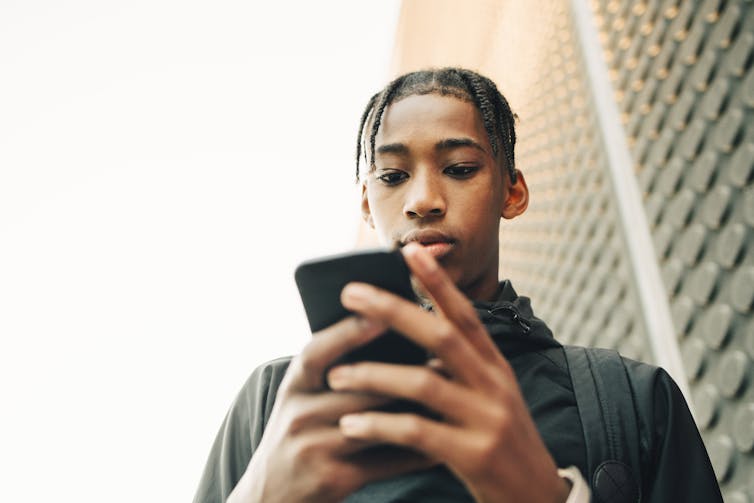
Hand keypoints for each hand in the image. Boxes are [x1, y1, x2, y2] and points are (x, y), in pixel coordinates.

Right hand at [227, 314, 434, 502]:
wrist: (271, 495)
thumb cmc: (300, 433)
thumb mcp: (302, 397)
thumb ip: (332, 369)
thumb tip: (385, 328)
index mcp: (294, 385)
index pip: (318, 351)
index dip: (349, 331)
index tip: (383, 313)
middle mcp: (299, 413)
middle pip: (356, 388)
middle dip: (402, 374)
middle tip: (444, 359)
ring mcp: (315, 448)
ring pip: (375, 423)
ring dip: (416, 411)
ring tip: (451, 396)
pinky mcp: (334, 479)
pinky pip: (385, 462)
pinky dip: (416, 452)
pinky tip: (441, 442)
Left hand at [327, 242, 570, 502]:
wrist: (538, 500)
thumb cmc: (501, 443)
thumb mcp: (490, 397)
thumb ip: (460, 368)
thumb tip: (416, 335)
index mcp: (495, 367)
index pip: (465, 314)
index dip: (438, 281)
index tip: (409, 252)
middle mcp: (494, 385)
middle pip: (440, 337)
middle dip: (393, 311)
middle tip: (350, 293)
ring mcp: (486, 420)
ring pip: (423, 384)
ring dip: (374, 376)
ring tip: (336, 375)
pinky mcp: (474, 456)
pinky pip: (418, 433)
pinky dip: (380, 426)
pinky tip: (350, 427)